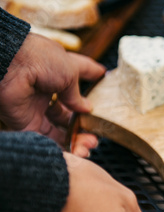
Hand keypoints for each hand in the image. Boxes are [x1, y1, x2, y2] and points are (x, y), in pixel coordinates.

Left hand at [0, 33, 105, 156]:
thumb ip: (78, 94)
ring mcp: (38, 108)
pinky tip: (77, 151)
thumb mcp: (69, 71)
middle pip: (71, 112)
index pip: (80, 75)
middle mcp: (48, 91)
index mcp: (58, 71)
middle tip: (97, 133)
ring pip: (61, 129)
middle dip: (86, 124)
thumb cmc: (39, 59)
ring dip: (78, 139)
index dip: (94, 77)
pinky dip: (64, 147)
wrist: (9, 65)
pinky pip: (48, 140)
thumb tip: (87, 109)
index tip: (106, 79)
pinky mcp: (28, 124)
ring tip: (90, 144)